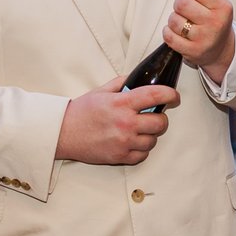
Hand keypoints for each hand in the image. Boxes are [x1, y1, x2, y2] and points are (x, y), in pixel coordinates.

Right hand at [55, 75, 177, 164]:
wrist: (62, 133)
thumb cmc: (81, 111)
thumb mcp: (102, 91)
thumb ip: (123, 82)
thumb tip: (140, 78)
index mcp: (122, 103)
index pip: (156, 95)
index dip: (170, 95)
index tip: (173, 96)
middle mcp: (125, 123)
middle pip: (161, 122)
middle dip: (160, 118)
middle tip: (153, 116)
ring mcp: (124, 142)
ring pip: (153, 140)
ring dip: (150, 134)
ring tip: (139, 130)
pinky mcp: (120, 156)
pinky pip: (143, 155)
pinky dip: (141, 149)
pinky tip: (132, 142)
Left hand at [164, 0, 233, 80]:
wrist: (221, 49)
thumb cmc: (215, 20)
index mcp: (224, 7)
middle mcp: (216, 23)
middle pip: (181, 3)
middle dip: (180, 5)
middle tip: (188, 11)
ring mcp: (205, 38)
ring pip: (173, 20)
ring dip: (174, 20)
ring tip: (184, 23)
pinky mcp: (193, 51)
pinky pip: (169, 36)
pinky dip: (169, 33)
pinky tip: (178, 33)